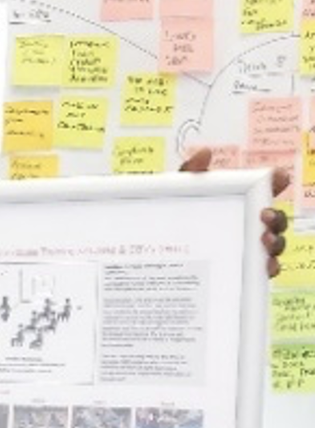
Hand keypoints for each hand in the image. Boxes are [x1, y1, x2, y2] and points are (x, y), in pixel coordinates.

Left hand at [180, 148, 289, 277]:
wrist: (148, 249)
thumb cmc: (170, 218)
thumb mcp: (177, 196)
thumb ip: (189, 175)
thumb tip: (204, 153)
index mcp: (236, 205)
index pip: (263, 192)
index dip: (275, 183)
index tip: (278, 177)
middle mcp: (245, 227)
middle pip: (273, 221)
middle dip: (276, 217)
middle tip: (263, 215)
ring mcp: (245, 251)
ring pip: (272, 246)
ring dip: (277, 241)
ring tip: (264, 240)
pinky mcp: (239, 274)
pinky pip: (261, 272)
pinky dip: (270, 268)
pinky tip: (266, 267)